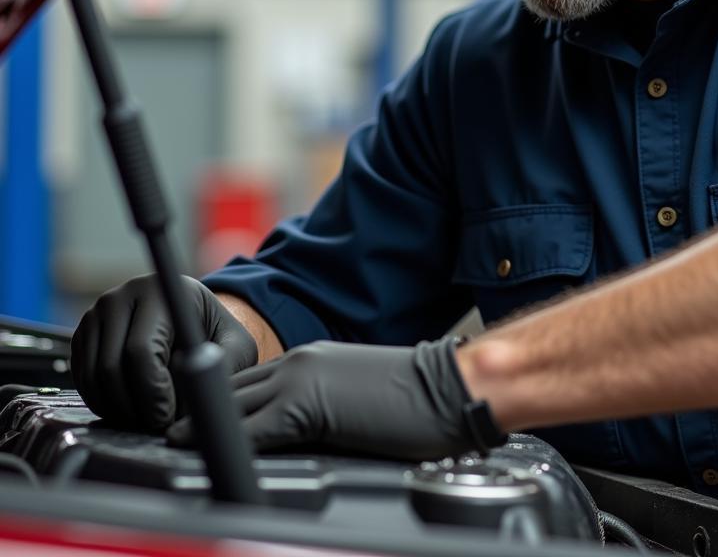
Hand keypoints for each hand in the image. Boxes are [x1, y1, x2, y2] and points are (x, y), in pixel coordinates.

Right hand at [71, 274, 257, 431]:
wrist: (189, 316)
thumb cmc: (214, 331)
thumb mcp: (236, 344)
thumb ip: (225, 367)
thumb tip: (198, 401)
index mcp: (162, 291)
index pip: (142, 350)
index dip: (151, 391)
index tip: (166, 417)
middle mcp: (123, 297)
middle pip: (113, 366)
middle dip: (134, 406)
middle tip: (156, 426)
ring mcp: (97, 314)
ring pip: (94, 376)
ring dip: (118, 409)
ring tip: (146, 421)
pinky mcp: (83, 335)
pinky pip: (83, 379)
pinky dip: (103, 403)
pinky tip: (130, 410)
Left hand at [167, 338, 505, 460]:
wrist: (447, 386)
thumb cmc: (417, 399)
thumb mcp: (357, 397)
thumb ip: (322, 409)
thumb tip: (299, 438)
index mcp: (312, 360)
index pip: (252, 381)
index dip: (222, 401)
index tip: (200, 419)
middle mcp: (299, 362)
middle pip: (232, 389)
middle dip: (201, 410)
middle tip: (172, 435)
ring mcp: (298, 381)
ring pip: (231, 406)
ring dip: (202, 426)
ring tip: (174, 445)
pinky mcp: (304, 407)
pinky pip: (249, 430)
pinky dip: (221, 444)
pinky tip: (203, 456)